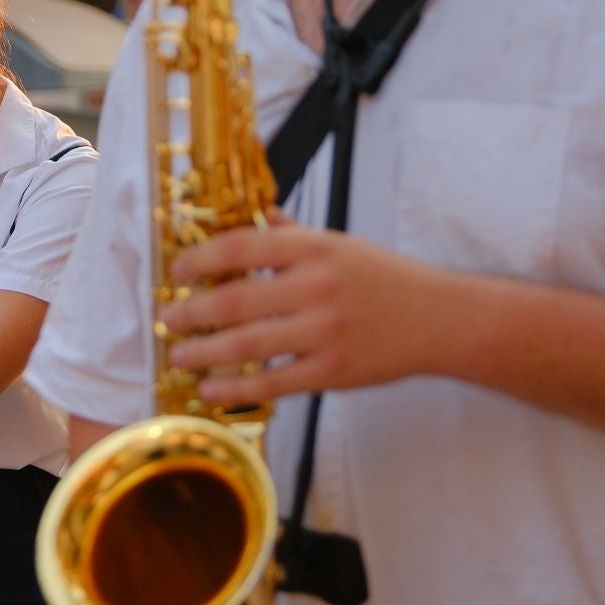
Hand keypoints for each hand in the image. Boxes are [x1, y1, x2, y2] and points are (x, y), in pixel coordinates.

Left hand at [159, 222, 448, 404]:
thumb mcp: (338, 243)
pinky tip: (210, 390)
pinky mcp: (333, 371)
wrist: (439, 319)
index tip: (175, 269)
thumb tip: (250, 214)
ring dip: (204, 353)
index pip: (243, 247)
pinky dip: (236, 388)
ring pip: (248, 344)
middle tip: (165, 320)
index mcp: (313, 249)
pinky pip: (274, 382)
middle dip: (191, 311)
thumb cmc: (382, 278)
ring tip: (178, 356)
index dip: (200, 258)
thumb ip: (290, 233)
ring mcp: (324, 332)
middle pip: (236, 299)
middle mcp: (316, 287)